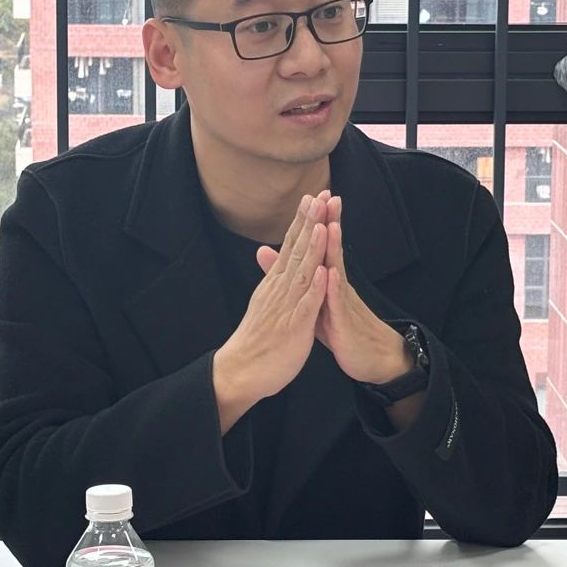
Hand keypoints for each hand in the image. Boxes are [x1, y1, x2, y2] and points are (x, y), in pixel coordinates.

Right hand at [213, 195, 327, 431]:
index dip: (303, 220)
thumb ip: (271, 278)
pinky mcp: (293, 327)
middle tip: (320, 195)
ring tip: (322, 223)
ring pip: (302, 272)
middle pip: (296, 250)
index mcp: (276, 283)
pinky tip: (324, 272)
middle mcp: (280, 289)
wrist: (241, 371)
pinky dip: (315, 288)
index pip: (290, 244)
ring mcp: (286, 307)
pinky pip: (306, 305)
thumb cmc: (258, 339)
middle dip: (310, 222)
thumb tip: (268, 255)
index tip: (314, 197)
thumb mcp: (265, 302)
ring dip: (313, 248)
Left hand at [257, 194, 409, 385]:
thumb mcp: (314, 300)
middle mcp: (338, 285)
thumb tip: (267, 254)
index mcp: (328, 279)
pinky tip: (330, 274)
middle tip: (327, 196)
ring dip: (334, 249)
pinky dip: (333, 288)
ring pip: (337, 271)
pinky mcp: (344, 323)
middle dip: (330, 224)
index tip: (313, 196)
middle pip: (332, 250)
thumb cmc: (340, 327)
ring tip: (331, 226)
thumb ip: (295, 277)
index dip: (317, 223)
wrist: (371, 357)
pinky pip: (338, 304)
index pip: (322, 246)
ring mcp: (343, 303)